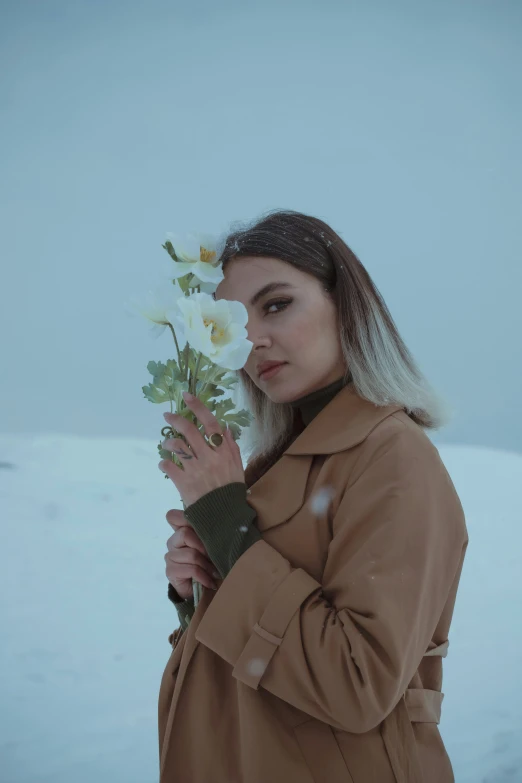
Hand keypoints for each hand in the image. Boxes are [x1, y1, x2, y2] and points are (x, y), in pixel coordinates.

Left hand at [159, 392, 244, 506]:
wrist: (224, 516)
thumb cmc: (231, 490)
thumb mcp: (237, 465)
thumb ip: (231, 446)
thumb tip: (224, 428)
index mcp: (223, 452)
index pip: (210, 423)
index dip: (198, 407)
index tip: (187, 396)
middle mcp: (209, 457)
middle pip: (189, 430)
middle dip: (176, 419)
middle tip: (167, 416)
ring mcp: (195, 470)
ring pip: (177, 446)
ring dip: (169, 442)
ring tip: (167, 444)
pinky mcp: (183, 483)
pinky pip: (169, 466)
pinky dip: (165, 462)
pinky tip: (165, 462)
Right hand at [165, 508, 220, 599]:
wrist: (202, 589)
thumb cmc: (210, 563)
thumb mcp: (212, 546)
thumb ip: (211, 534)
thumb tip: (222, 526)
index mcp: (182, 531)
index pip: (173, 517)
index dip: (185, 518)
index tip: (203, 526)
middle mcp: (173, 542)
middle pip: (184, 534)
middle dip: (204, 547)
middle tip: (215, 557)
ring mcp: (170, 556)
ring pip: (191, 554)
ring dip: (207, 565)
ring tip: (216, 573)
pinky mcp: (170, 571)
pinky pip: (191, 569)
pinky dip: (204, 577)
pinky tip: (210, 582)